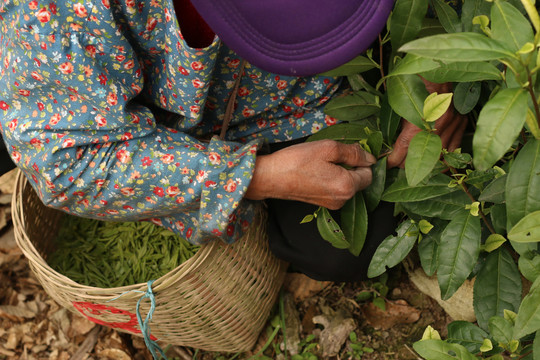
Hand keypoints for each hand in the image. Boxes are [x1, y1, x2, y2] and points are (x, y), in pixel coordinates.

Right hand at [245, 140, 375, 209]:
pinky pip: (336, 189)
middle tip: (332, 154)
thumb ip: (354, 153)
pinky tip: (317, 171)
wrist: (271, 178)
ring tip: (322, 162)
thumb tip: (370, 158)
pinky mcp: (322, 204)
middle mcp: (343, 200)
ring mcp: (332, 204)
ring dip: (341, 172)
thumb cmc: (298, 161)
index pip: (369, 173)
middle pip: (359, 181)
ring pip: (347, 184)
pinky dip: (332, 179)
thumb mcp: (328, 148)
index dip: (363, 160)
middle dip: (351, 166)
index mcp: (347, 187)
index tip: (348, 151)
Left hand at [387, 81, 467, 168]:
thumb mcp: (399, 100)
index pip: (404, 150)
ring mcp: (453, 123)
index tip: (386, 163)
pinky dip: (447, 158)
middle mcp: (439, 125)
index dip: (393, 159)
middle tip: (398, 164)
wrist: (438, 60)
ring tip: (415, 166)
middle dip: (407, 163)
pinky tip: (438, 164)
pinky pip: (456, 147)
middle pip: (422, 157)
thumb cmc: (414, 77)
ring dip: (427, 164)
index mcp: (420, 120)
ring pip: (441, 156)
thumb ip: (398, 124)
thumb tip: (392, 142)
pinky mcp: (462, 120)